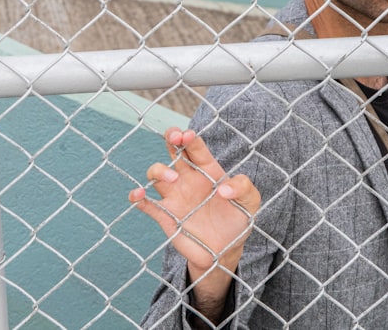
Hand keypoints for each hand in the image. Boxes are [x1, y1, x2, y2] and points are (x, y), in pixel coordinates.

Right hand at [129, 127, 260, 304]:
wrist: (226, 251)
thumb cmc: (238, 219)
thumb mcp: (250, 202)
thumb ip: (243, 188)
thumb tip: (223, 189)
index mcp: (207, 169)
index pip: (195, 147)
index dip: (190, 138)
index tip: (188, 136)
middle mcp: (187, 178)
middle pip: (173, 150)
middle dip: (171, 138)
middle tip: (174, 138)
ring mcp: (174, 196)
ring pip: (156, 174)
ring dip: (159, 170)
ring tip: (173, 178)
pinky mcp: (165, 215)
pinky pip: (146, 203)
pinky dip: (137, 197)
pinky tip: (139, 194)